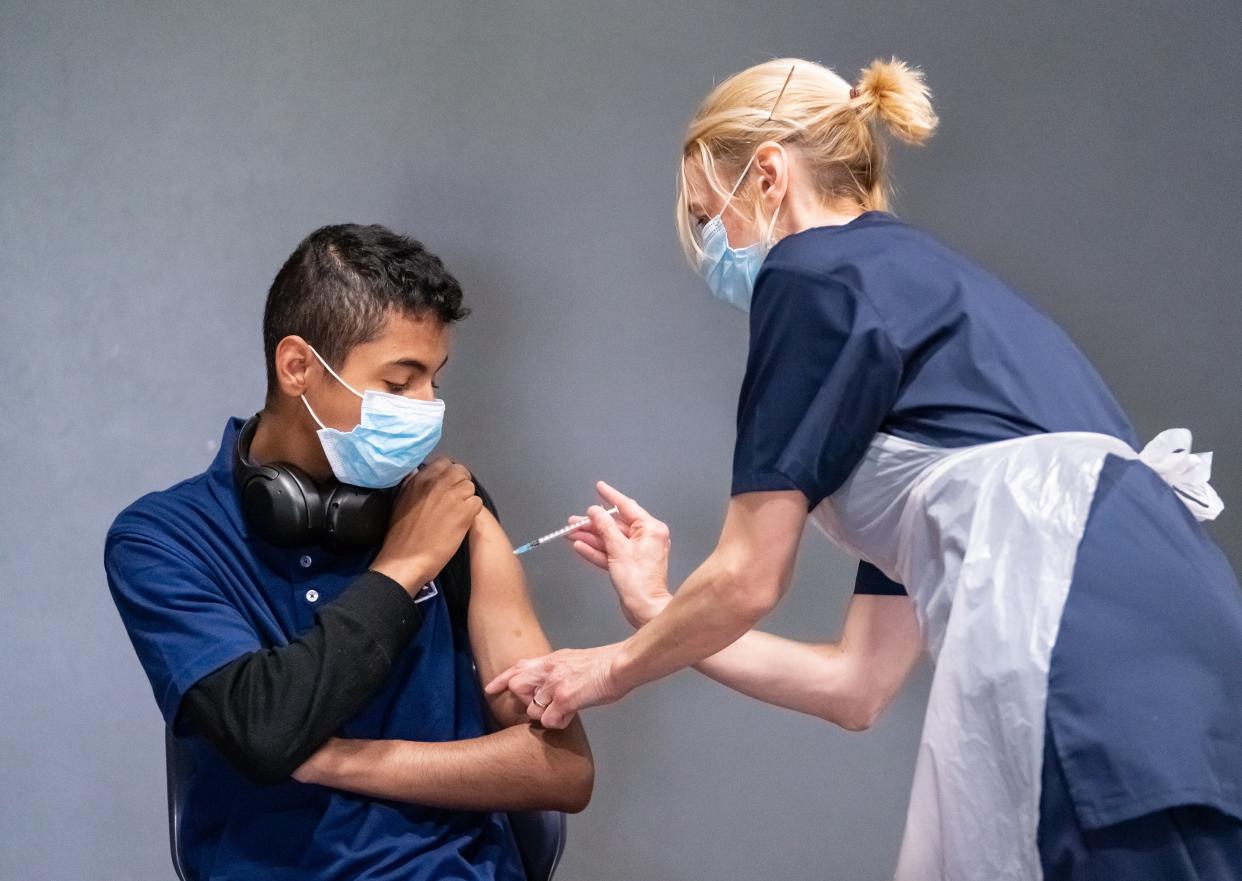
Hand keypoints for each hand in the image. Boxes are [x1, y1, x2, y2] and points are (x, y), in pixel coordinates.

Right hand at [370, 457, 482, 593]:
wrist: (406, 560)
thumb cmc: (400, 536)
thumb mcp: (400, 500)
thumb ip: (412, 484)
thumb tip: (420, 473)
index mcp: (420, 478)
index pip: (443, 463)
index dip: (447, 475)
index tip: (445, 487)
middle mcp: (437, 482)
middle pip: (461, 472)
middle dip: (460, 484)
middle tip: (455, 501)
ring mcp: (453, 495)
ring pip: (470, 487)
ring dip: (466, 499)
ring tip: (456, 514)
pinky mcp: (465, 511)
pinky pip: (477, 503)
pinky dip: (472, 513)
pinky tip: (462, 523)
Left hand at [484, 642, 627, 729]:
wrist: (621, 664)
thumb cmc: (605, 664)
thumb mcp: (574, 660)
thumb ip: (559, 669)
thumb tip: (554, 680)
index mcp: (551, 660)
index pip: (518, 667)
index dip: (501, 679)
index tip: (490, 689)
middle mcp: (549, 670)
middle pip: (517, 687)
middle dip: (526, 701)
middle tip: (544, 706)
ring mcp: (555, 685)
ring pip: (533, 709)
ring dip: (545, 715)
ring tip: (563, 712)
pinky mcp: (565, 699)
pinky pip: (549, 721)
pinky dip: (559, 724)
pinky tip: (570, 718)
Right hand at [565, 481, 671, 627]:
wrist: (644, 609)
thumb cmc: (640, 582)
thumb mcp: (618, 549)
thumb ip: (604, 527)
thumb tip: (595, 511)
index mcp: (651, 529)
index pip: (627, 506)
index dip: (611, 496)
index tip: (600, 487)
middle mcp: (646, 538)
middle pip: (615, 525)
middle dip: (592, 523)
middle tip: (574, 520)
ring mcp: (637, 552)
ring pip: (609, 539)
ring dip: (590, 536)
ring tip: (569, 532)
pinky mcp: (628, 565)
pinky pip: (609, 552)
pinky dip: (595, 550)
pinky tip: (579, 546)